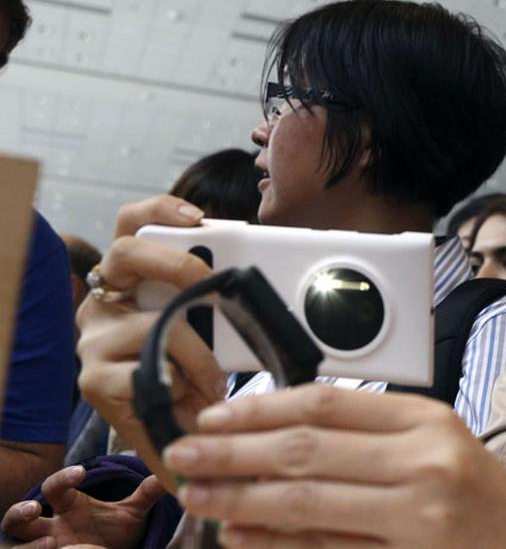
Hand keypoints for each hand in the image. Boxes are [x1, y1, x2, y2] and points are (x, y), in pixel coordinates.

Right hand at [0, 465, 165, 548]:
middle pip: (17, 517)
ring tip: (50, 543)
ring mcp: (42, 547)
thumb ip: (147, 493)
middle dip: (20, 512)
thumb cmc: (115, 532)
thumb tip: (168, 472)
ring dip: (24, 545)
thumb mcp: (132, 513)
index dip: (62, 478)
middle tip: (35, 509)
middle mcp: (49, 526)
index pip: (55, 487)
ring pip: (11, 544)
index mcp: (69, 506)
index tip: (80, 472)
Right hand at [76, 195, 224, 487]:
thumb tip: (269, 266)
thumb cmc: (196, 375)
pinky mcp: (94, 380)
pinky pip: (149, 370)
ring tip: (214, 379)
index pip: (131, 225)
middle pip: (126, 253)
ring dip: (199, 354)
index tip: (197, 217)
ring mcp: (93, 340)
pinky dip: (181, 383)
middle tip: (214, 285)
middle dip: (179, 263)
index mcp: (130, 281)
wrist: (180, 438)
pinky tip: (186, 396)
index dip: (160, 210)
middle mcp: (104, 303)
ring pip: (154, 323)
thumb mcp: (213, 329)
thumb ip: (223, 296)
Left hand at [164, 385, 505, 548]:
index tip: (211, 416)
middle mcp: (423, 462)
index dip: (258, 409)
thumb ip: (366, 430)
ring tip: (196, 494)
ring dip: (240, 499)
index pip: (325, 402)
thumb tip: (270, 430)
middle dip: (232, 453)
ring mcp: (418, 517)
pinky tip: (239, 537)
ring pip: (306, 502)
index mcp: (426, 419)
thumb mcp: (434, 441)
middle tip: (182, 454)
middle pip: (306, 449)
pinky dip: (276, 544)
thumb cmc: (478, 495)